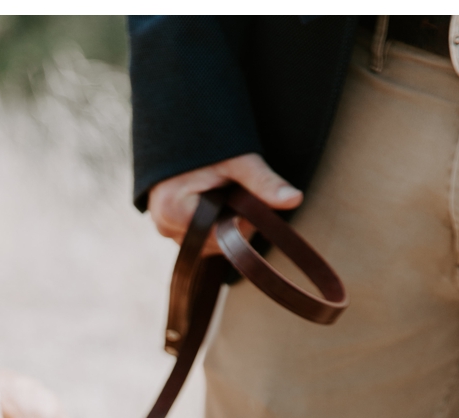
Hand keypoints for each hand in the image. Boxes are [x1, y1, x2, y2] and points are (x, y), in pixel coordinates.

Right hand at [146, 152, 301, 250]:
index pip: (219, 237)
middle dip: (232, 224)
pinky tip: (214, 202)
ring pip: (205, 243)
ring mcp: (163, 229)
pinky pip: (196, 238)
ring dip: (222, 224)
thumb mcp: (240, 163)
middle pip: (212, 243)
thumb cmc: (207, 146)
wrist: (179, 132)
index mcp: (174, 211)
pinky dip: (211, 224)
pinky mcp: (166, 227)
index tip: (246, 197)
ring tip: (222, 194)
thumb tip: (295, 199)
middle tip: (236, 192)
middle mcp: (164, 226)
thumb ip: (265, 184)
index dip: (241, 223)